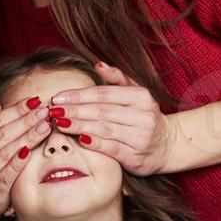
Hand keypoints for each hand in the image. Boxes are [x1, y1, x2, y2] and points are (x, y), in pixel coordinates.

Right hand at [0, 94, 53, 220]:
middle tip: (45, 111)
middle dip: (26, 120)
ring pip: (7, 151)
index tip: (34, 101)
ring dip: (29, 136)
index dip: (15, 110)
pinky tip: (33, 148)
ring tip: (45, 125)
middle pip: (2, 134)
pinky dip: (20, 160)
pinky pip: (9, 172)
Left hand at [47, 61, 182, 175]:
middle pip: (101, 111)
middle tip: (52, 111)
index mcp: (141, 96)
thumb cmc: (145, 116)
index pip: (104, 93)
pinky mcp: (136, 157)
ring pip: (104, 129)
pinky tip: (79, 139)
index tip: (57, 97)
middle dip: (74, 110)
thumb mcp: (137, 94)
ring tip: (59, 123)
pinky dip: (95, 143)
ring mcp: (140, 137)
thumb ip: (117, 78)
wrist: (168, 146)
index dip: (79, 95)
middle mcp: (143, 115)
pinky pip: (112, 149)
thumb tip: (97, 64)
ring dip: (79, 126)